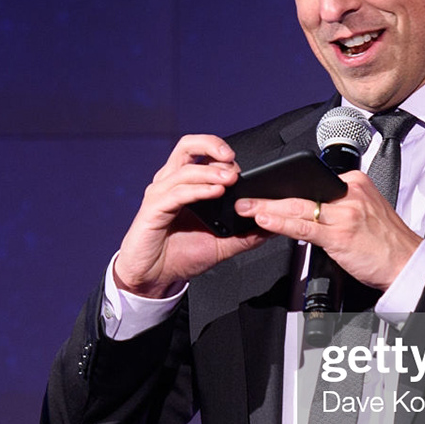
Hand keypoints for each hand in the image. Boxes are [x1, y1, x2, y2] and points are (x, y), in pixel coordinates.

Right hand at [113, 134, 270, 297]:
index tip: (242, 169)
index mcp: (183, 184)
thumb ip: (245, 235)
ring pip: (186, 169)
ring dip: (211, 172)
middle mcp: (169, 183)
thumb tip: (271, 227)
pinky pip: (177, 193)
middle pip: (187, 146)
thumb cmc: (179, 256)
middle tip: (233, 159)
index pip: (201, 153)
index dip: (222, 154)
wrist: (153, 278)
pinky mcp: (153, 209)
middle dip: (212, 145)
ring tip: (231, 179)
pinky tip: (215, 193)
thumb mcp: (221, 245)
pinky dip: (199, 190)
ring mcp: (160, 194)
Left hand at [237, 170, 422, 292]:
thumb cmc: (386, 242)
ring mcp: (345, 214)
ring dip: (266, 208)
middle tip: (244, 195)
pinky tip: (265, 222)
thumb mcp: (365, 211)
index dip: (284, 189)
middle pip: (301, 192)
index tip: (263, 191)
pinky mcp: (341, 235)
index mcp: (355, 184)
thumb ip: (338, 206)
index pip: (312, 183)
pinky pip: (304, 227)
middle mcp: (350, 194)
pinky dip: (281, 224)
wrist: (407, 264)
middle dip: (268, 196)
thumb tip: (304, 208)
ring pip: (298, 208)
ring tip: (246, 208)